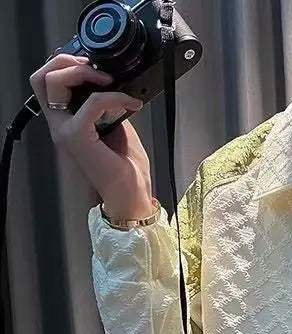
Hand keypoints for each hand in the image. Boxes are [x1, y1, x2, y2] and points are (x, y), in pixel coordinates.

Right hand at [29, 54, 153, 218]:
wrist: (131, 194)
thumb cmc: (127, 169)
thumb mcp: (117, 127)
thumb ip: (108, 106)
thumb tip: (113, 85)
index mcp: (67, 122)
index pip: (48, 83)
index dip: (67, 66)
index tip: (95, 69)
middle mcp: (60, 125)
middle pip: (42, 77)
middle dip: (68, 63)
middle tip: (97, 71)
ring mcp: (66, 131)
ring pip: (54, 83)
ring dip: (84, 73)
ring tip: (111, 82)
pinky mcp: (79, 137)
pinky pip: (92, 102)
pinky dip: (114, 96)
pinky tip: (130, 104)